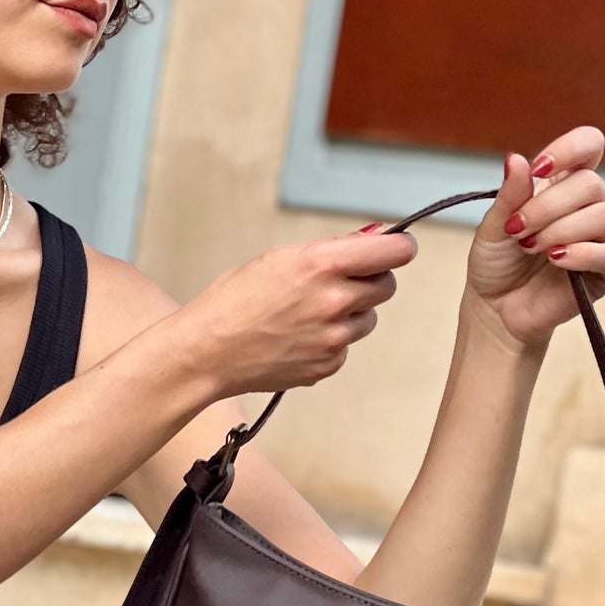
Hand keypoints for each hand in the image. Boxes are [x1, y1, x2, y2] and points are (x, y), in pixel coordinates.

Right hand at [185, 225, 417, 399]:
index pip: (396, 252)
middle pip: (387, 285)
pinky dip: (330, 339)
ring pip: (368, 318)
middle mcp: (334, 301)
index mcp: (322, 264)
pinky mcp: (327, 365)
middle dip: (370, 280)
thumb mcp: (278, 258)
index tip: (394, 250)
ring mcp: (333, 338)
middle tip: (339, 281)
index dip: (398, 249)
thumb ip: (331, 250)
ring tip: (307, 313)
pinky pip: (346, 346)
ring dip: (350, 312)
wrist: (206, 352)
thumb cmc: (233, 301)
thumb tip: (373, 239)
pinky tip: (298, 336)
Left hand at [464, 126, 604, 353]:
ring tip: (531, 247)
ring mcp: (603, 238)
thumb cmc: (497, 263)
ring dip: (561, 230)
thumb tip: (516, 158)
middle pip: (591, 184)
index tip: (539, 169)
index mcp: (565, 185)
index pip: (589, 146)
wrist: (496, 308)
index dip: (570, 148)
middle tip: (518, 230)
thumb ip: (510, 195)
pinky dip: (581, 253)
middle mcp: (590, 206)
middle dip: (548, 206)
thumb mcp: (494, 226)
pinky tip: (555, 259)